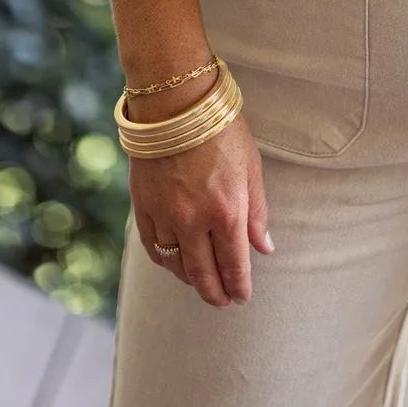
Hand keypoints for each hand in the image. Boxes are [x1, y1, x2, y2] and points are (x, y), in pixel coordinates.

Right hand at [130, 113, 273, 304]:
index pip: (234, 265)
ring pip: (176, 265)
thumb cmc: (221, 130)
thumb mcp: (251, 168)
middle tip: (223, 302)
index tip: (242, 297)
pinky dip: (165, 261)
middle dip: (215, 292)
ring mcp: (165, 216)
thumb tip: (264, 248)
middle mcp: (194, 220)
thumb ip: (257, 212)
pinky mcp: (143, 207)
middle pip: (203, 273)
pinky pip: (153, 247)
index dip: (239, 286)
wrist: (176, 104)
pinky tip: (174, 263)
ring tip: (201, 283)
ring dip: (190, 280)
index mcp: (227, 211)